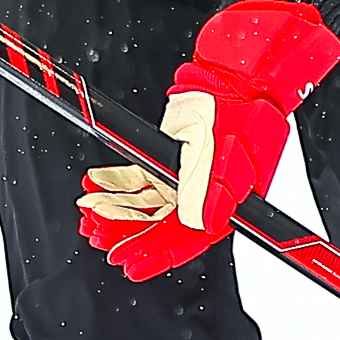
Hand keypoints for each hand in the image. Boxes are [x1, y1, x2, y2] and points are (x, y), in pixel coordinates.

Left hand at [78, 1, 339, 281]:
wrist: (240, 73)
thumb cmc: (248, 112)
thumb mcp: (236, 150)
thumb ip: (219, 187)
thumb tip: (206, 224)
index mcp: (230, 202)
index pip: (192, 239)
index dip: (160, 254)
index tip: (130, 265)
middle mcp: (207, 193)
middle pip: (164, 224)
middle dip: (131, 234)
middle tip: (101, 240)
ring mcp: (188, 175)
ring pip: (147, 203)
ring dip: (119, 210)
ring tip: (92, 218)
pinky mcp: (171, 156)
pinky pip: (140, 177)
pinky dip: (118, 182)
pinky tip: (96, 184)